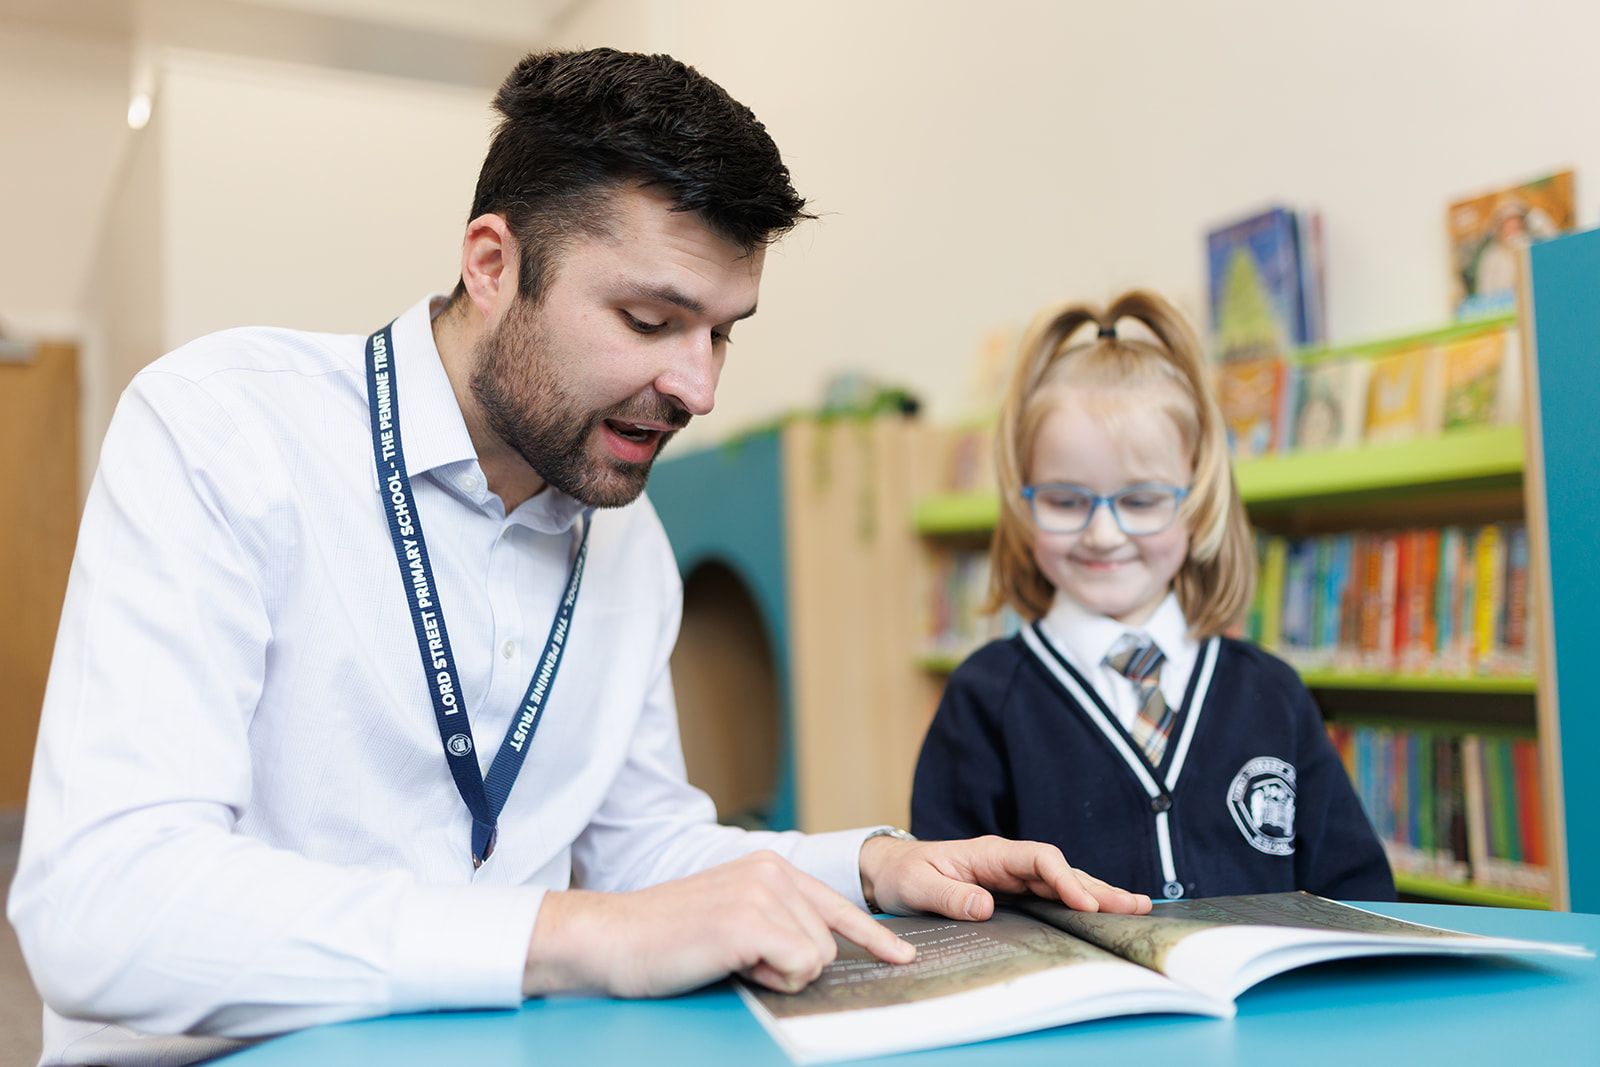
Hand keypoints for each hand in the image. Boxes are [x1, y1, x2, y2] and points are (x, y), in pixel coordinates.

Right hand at [523, 851, 915, 998]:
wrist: (611, 938)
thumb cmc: (665, 938)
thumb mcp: (731, 915)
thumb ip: (775, 919)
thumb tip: (819, 950)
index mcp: (769, 866)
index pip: (836, 905)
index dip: (872, 936)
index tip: (902, 956)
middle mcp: (772, 870)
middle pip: (829, 942)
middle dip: (791, 966)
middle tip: (738, 958)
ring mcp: (763, 892)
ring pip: (816, 958)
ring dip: (778, 973)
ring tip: (730, 958)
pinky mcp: (752, 920)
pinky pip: (797, 967)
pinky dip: (769, 978)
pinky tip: (731, 962)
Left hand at [859, 834, 1151, 920]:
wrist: (890, 870)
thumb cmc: (903, 874)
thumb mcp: (918, 885)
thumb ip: (949, 894)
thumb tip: (985, 905)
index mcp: (990, 852)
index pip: (1039, 859)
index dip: (1065, 879)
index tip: (1085, 903)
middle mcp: (1007, 861)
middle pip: (1062, 870)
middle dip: (1099, 887)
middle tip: (1137, 906)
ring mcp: (1013, 876)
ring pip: (1063, 883)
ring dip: (1098, 895)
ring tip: (1137, 909)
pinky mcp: (1012, 892)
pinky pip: (1051, 896)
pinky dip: (1079, 903)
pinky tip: (1102, 914)